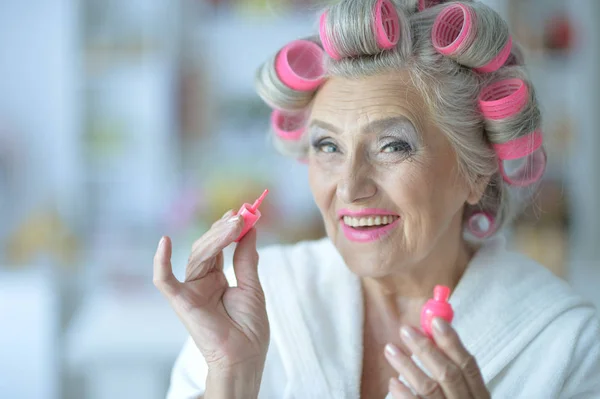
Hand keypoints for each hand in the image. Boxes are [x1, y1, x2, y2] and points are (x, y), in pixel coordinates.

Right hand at [153, 210, 269, 371]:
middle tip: (240, 216)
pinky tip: (164, 242)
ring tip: (235, 224)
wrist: (245, 356)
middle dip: (223, 230)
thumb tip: (249, 230)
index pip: (218, 247)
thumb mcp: (252, 287)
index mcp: (216, 278)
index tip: (240, 212)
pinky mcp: (181, 301)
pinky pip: (165, 281)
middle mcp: (200, 281)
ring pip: (197, 255)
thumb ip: (246, 258)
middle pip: (207, 247)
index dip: (227, 229)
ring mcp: (190, 290)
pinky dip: (161, 262)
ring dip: (215, 237)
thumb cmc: (249, 328)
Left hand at [384, 318, 489, 398]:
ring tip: (390, 349)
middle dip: (426, 349)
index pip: (469, 366)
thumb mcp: (461, 395)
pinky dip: (404, 395)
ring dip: (408, 366)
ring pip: (429, 390)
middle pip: (448, 375)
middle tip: (405, 330)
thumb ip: (450, 371)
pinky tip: (393, 383)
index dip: (453, 342)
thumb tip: (430, 334)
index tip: (435, 320)